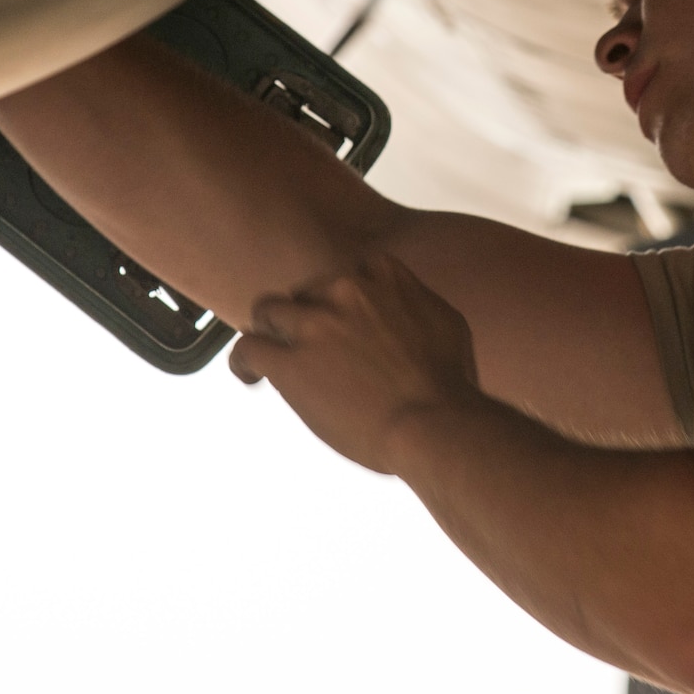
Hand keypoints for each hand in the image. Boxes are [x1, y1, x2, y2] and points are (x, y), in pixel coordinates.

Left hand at [229, 255, 479, 473]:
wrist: (433, 423)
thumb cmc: (449, 383)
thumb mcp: (446, 322)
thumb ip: (415, 303)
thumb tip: (405, 307)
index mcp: (385, 276)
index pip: (351, 271)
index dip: (345, 299)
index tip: (345, 319)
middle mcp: (345, 290)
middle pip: (307, 290)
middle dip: (309, 316)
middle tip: (314, 346)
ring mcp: (313, 324)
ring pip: (269, 311)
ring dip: (272, 332)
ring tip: (274, 354)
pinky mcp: (288, 362)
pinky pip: (248, 348)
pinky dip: (245, 361)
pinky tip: (250, 375)